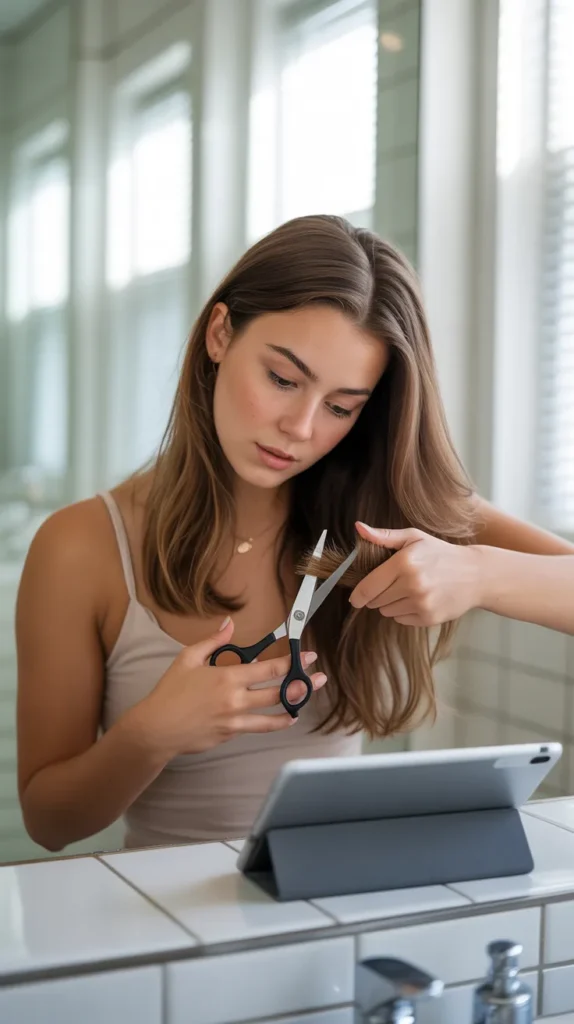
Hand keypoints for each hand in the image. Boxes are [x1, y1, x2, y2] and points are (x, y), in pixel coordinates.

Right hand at [128, 618, 326, 758]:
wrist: (157, 728)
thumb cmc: (170, 692)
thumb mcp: (188, 659)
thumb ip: (213, 641)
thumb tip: (229, 623)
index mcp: (227, 677)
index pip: (269, 668)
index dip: (292, 661)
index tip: (308, 655)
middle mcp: (235, 699)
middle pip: (278, 692)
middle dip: (302, 683)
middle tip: (319, 677)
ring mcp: (235, 719)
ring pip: (273, 713)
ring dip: (294, 705)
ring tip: (308, 697)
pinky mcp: (231, 733)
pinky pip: (259, 727)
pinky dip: (276, 723)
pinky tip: (287, 718)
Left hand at [349, 522, 480, 625]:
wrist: (476, 574)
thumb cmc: (441, 553)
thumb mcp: (414, 538)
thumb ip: (384, 536)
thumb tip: (358, 528)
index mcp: (404, 563)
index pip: (368, 586)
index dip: (357, 594)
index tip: (354, 598)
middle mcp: (412, 584)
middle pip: (375, 601)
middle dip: (377, 595)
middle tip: (392, 584)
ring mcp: (421, 603)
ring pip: (386, 611)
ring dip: (391, 603)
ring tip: (409, 590)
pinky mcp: (428, 618)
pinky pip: (401, 620)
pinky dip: (404, 612)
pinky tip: (419, 599)